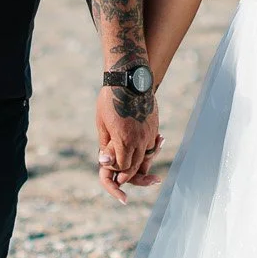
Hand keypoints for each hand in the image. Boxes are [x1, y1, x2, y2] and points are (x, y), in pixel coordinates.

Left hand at [94, 85, 161, 204]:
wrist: (129, 79)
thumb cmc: (110, 99)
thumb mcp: (102, 122)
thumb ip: (105, 144)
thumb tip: (103, 161)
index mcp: (124, 140)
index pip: (122, 166)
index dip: (117, 171)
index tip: (113, 173)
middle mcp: (139, 140)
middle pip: (136, 165)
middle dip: (129, 173)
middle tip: (123, 178)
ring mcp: (149, 133)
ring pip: (146, 156)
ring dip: (140, 163)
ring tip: (134, 167)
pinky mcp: (154, 126)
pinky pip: (152, 145)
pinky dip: (148, 152)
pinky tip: (143, 152)